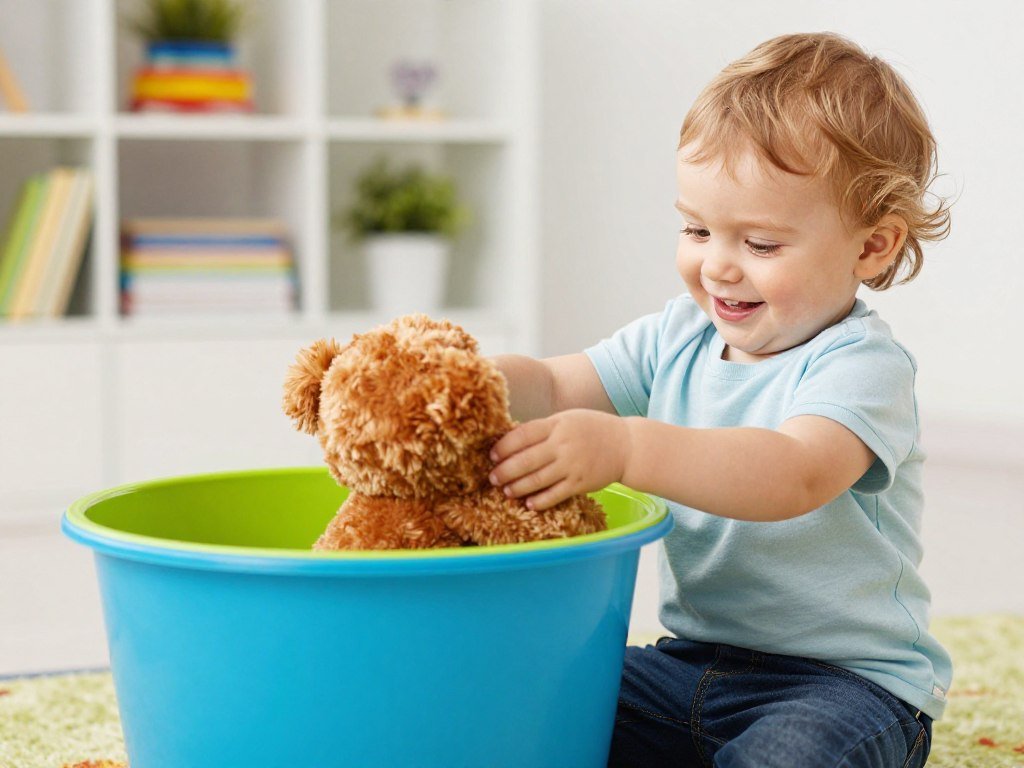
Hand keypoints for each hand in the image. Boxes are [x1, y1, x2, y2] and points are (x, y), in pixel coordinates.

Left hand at [488, 409, 629, 509]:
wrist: (626, 445)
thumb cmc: (592, 429)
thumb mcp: (567, 419)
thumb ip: (543, 428)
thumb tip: (511, 439)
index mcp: (557, 425)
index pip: (523, 435)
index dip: (504, 446)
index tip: (492, 455)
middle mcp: (563, 445)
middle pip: (526, 460)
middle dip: (505, 471)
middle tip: (493, 478)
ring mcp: (572, 465)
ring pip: (538, 480)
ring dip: (518, 487)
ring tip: (507, 491)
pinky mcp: (581, 483)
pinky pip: (555, 495)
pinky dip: (540, 501)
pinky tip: (529, 504)